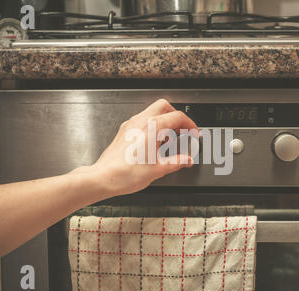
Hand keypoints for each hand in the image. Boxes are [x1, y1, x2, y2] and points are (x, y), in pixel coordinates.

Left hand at [74, 99, 198, 197]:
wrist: (104, 177)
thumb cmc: (126, 173)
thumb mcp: (158, 169)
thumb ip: (176, 162)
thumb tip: (186, 160)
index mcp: (153, 127)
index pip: (177, 117)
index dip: (190, 125)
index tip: (194, 134)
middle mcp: (141, 121)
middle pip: (164, 106)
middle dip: (176, 117)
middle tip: (182, 131)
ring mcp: (130, 125)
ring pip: (152, 112)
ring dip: (164, 121)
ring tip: (169, 140)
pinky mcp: (124, 131)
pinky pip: (142, 121)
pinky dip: (153, 127)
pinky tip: (154, 144)